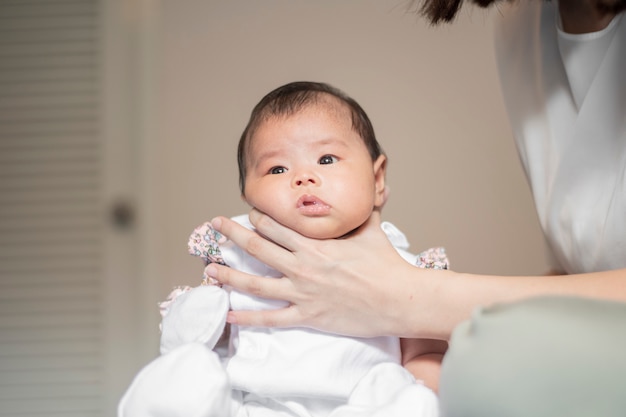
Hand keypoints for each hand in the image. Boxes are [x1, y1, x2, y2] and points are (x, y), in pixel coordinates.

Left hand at [207, 209, 427, 337]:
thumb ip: (363, 209)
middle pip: (258, 248)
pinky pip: (272, 319)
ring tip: (209, 270)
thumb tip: (374, 186)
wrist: (398, 298)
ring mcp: (302, 292)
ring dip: (229, 276)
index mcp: (314, 244)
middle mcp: (302, 266)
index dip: (258, 218)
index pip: (277, 226)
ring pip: (256, 285)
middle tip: (215, 225)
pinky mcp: (308, 316)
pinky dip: (249, 319)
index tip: (246, 213)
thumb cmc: (385, 264)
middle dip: (233, 235)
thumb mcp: (372, 230)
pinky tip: (230, 317)